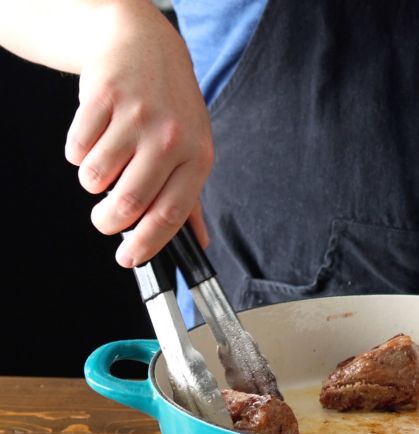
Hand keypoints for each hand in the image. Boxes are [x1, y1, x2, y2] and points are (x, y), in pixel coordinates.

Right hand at [63, 3, 212, 266]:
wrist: (147, 47)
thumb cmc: (173, 108)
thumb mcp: (194, 150)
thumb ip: (192, 200)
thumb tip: (200, 244)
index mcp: (197, 158)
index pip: (171, 214)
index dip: (147, 244)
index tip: (128, 259)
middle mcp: (170, 139)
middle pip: (129, 203)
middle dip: (108, 222)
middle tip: (105, 220)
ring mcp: (137, 116)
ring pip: (96, 177)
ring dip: (92, 182)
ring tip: (105, 166)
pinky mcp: (104, 98)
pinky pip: (76, 148)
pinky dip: (78, 153)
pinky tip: (95, 138)